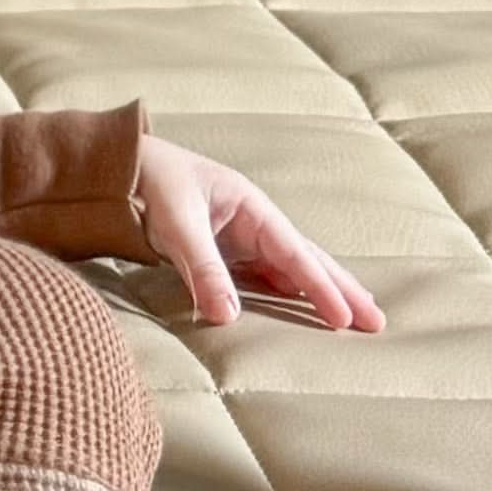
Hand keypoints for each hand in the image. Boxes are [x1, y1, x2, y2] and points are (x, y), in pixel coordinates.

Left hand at [135, 137, 381, 333]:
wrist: (115, 167)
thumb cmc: (147, 183)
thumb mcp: (176, 223)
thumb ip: (203, 269)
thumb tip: (228, 316)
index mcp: (251, 206)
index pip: (295, 254)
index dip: (321, 288)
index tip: (346, 319)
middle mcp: (253, 221)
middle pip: (307, 258)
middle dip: (341, 289)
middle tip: (376, 322)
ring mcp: (241, 236)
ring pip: (291, 269)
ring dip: (321, 292)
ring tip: (353, 320)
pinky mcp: (225, 250)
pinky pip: (266, 275)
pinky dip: (290, 293)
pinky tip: (301, 310)